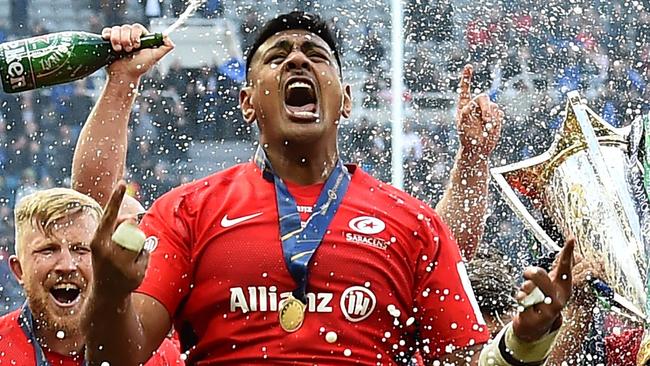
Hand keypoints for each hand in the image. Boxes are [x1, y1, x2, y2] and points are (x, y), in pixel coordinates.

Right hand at [90, 181, 149, 295]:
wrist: (107, 293)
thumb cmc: (106, 262)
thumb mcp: (104, 244)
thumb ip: (116, 228)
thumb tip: (131, 217)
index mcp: (97, 241)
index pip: (109, 216)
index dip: (116, 198)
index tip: (122, 182)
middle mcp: (107, 252)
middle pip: (129, 228)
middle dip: (131, 230)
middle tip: (120, 247)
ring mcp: (121, 264)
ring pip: (140, 241)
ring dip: (137, 246)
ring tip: (126, 259)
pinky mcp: (135, 273)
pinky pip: (146, 254)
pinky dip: (142, 258)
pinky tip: (132, 270)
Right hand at [101, 23, 174, 81]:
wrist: (124, 75)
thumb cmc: (139, 67)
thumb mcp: (155, 57)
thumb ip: (166, 47)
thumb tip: (167, 36)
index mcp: (141, 37)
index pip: (137, 27)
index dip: (135, 35)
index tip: (136, 46)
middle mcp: (130, 35)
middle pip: (125, 27)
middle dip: (126, 40)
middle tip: (128, 51)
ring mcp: (119, 37)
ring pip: (116, 29)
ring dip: (117, 40)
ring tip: (119, 51)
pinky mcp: (109, 40)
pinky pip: (107, 31)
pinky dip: (108, 36)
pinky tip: (111, 45)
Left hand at [456, 64, 502, 160]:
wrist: (478, 149)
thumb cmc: (467, 138)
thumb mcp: (463, 126)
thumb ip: (466, 113)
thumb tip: (472, 103)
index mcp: (464, 106)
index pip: (465, 89)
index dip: (467, 77)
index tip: (469, 66)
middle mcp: (475, 106)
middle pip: (483, 97)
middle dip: (486, 108)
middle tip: (486, 121)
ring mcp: (486, 110)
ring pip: (493, 106)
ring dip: (491, 118)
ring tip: (486, 129)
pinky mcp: (495, 116)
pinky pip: (499, 113)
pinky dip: (496, 121)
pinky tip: (491, 129)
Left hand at [512, 238, 574, 341]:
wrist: (536, 325)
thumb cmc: (543, 301)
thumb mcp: (550, 284)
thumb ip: (556, 270)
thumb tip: (569, 252)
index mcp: (563, 287)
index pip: (565, 267)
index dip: (567, 253)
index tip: (571, 239)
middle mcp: (560, 298)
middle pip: (540, 275)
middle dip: (530, 273)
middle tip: (527, 275)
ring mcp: (551, 309)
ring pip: (529, 288)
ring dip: (524, 290)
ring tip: (530, 298)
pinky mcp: (539, 317)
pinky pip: (522, 300)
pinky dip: (520, 301)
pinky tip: (527, 308)